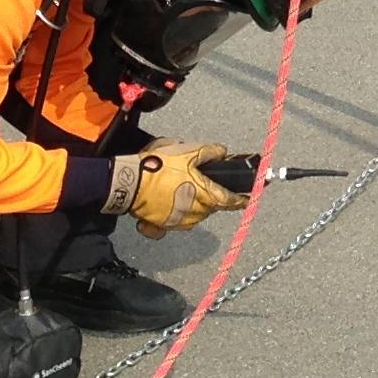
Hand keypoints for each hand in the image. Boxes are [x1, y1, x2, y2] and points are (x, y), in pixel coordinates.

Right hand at [113, 142, 247, 238]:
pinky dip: (172, 213)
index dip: (242, 199)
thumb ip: (209, 151)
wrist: (128, 183)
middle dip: (208, 194)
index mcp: (205, 195)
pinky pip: (173, 221)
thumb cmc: (159, 167)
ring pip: (193, 213)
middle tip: (196, 179)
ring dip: (191, 202)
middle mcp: (196, 213)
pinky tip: (164, 201)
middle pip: (211, 206)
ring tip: (176, 186)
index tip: (249, 199)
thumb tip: (222, 152)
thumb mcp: (188, 151)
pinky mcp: (162, 226)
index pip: (231, 200)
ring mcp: (179, 222)